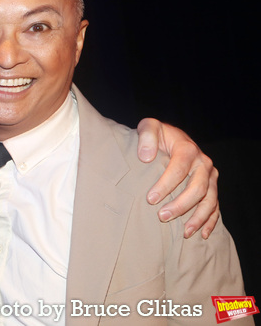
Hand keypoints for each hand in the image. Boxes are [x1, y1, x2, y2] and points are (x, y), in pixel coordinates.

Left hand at [137, 118, 218, 238]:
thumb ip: (146, 137)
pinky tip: (201, 234)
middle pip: (197, 188)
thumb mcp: (149, 128)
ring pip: (209, 200)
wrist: (171, 138)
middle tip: (162, 216)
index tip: (150, 199)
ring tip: (184, 232)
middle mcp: (203, 162)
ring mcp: (210, 176)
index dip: (166, 185)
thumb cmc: (157, 136)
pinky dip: (210, 221)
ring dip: (197, 217)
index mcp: (187, 148)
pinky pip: (215, 206)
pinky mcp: (212, 186)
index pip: (179, 169)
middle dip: (180, 205)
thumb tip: (145, 157)